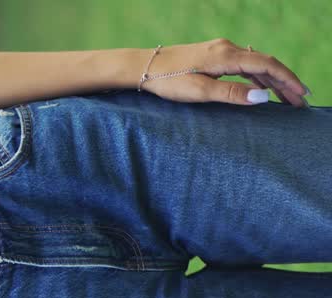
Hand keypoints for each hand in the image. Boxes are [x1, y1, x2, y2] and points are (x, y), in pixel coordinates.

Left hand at [137, 38, 309, 107]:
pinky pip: (242, 64)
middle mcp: (227, 48)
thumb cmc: (167, 81)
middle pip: (265, 64)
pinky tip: (260, 88)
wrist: (143, 67)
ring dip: (271, 80)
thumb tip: (262, 97)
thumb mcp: (199, 91)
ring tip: (285, 98)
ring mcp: (220, 50)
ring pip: (255, 64)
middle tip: (299, 101)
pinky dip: (256, 76)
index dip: (287, 80)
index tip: (301, 95)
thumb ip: (231, 94)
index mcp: (226, 56)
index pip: (267, 66)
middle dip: (284, 82)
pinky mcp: (212, 55)